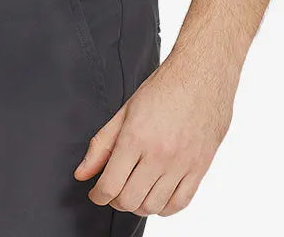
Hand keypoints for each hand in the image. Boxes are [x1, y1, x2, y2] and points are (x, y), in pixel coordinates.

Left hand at [73, 49, 236, 217]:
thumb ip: (101, 144)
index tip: (96, 193)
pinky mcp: (200, 168)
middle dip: (115, 200)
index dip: (98, 195)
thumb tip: (82, 174)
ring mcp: (181, 164)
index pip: (110, 184)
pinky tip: (156, 194)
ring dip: (139, 205)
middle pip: (130, 200)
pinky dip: (164, 207)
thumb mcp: (125, 111)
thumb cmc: (163, 89)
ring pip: (153, 206)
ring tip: (134, 190)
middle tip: (114, 189)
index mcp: (136, 136)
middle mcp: (159, 154)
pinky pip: (180, 203)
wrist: (202, 76)